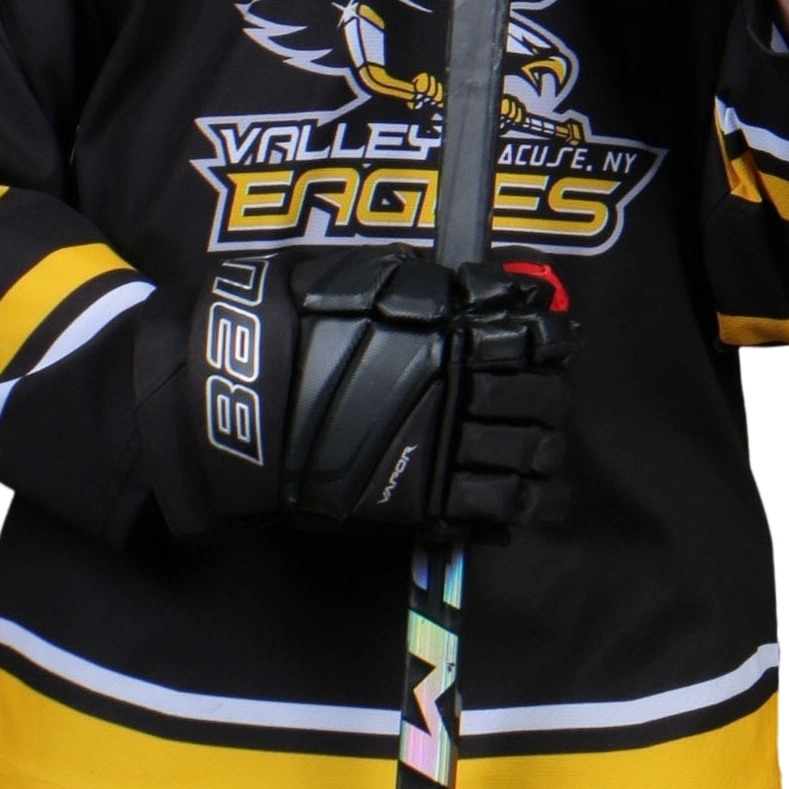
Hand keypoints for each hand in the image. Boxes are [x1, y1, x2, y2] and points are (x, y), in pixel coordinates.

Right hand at [137, 249, 573, 540]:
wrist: (236, 408)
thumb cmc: (285, 334)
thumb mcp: (348, 282)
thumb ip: (409, 282)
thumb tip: (463, 284)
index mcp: (447, 326)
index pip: (536, 333)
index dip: (551, 340)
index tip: (549, 344)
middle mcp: (458, 386)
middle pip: (544, 396)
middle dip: (548, 399)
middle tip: (538, 401)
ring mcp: (447, 446)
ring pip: (533, 451)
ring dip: (543, 448)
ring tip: (535, 447)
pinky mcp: (429, 500)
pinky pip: (502, 506)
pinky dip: (526, 502)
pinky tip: (531, 496)